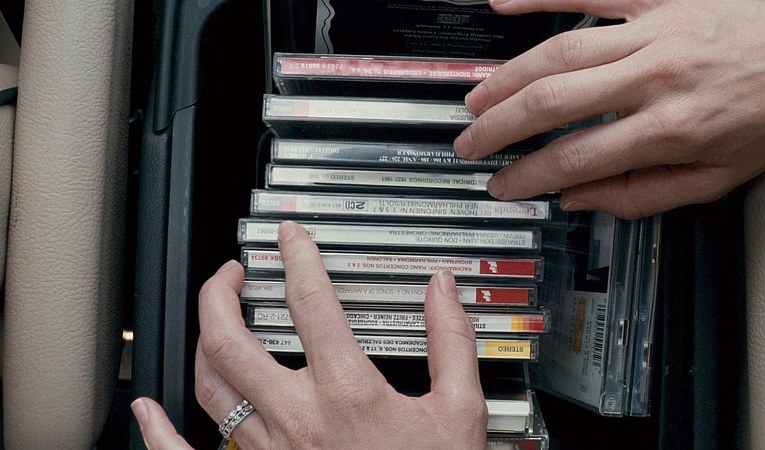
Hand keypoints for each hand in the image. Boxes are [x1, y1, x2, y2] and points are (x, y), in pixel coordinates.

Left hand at [132, 221, 486, 448]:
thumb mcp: (459, 411)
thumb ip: (451, 343)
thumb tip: (441, 292)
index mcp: (348, 392)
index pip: (310, 303)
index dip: (297, 257)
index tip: (291, 240)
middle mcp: (298, 417)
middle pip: (231, 339)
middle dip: (220, 293)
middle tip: (232, 273)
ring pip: (209, 385)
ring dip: (202, 340)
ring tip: (213, 318)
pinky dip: (158, 431)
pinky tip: (146, 410)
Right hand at [455, 0, 764, 218]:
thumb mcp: (724, 177)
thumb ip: (648, 194)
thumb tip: (587, 200)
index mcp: (673, 127)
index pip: (576, 159)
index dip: (529, 177)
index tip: (504, 185)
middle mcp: (657, 75)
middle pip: (554, 102)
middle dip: (501, 127)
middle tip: (471, 141)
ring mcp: (656, 29)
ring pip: (561, 51)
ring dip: (508, 78)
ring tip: (477, 98)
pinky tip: (505, 4)